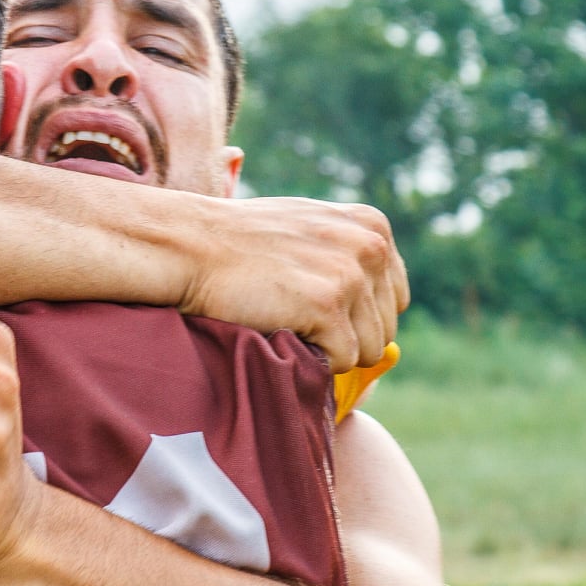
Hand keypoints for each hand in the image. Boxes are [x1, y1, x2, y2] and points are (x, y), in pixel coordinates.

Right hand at [179, 196, 407, 371]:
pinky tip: (281, 329)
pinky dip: (313, 357)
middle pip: (385, 328)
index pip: (394, 299)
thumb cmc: (240, 241)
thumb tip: (380, 294)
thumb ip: (348, 251)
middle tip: (294, 317)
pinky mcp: (328, 306)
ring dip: (329, 349)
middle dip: (344, 335)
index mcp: (372, 226)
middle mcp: (370, 247)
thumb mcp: (309, 227)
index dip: (356, 316)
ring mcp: (351, 276)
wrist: (191, 245)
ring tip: (288, 322)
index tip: (315, 309)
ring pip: (370, 349)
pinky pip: (342, 359)